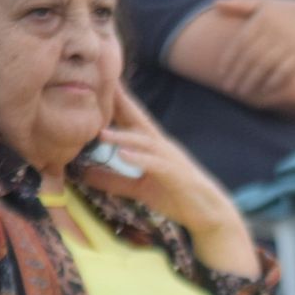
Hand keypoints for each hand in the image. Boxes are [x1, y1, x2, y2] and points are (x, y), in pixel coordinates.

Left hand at [80, 85, 259, 275]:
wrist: (210, 215)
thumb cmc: (177, 198)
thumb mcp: (139, 189)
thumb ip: (114, 180)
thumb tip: (84, 174)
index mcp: (153, 147)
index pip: (130, 119)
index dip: (114, 101)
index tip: (95, 80)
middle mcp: (162, 147)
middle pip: (139, 120)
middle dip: (121, 101)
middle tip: (102, 82)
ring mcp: (171, 160)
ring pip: (146, 143)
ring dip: (124, 137)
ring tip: (101, 133)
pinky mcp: (178, 176)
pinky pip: (157, 165)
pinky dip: (141, 160)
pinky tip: (124, 156)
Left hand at [213, 0, 294, 99]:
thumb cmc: (291, 13)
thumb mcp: (267, 4)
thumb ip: (242, 4)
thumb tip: (215, 3)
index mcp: (262, 17)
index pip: (240, 42)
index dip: (229, 60)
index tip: (221, 74)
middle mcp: (274, 29)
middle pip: (251, 56)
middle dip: (238, 73)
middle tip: (229, 88)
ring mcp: (289, 41)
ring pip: (265, 65)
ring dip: (253, 81)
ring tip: (244, 92)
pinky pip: (284, 70)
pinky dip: (273, 81)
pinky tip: (265, 89)